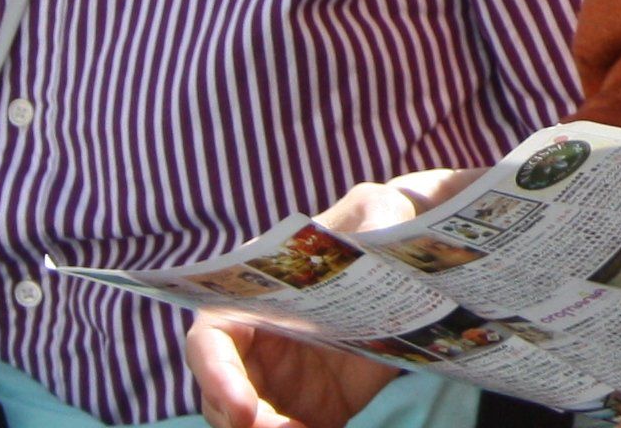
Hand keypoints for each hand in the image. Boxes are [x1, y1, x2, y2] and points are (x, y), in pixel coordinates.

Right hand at [187, 171, 475, 427]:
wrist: (410, 273)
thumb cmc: (376, 231)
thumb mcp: (379, 213)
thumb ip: (376, 215)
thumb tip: (377, 222)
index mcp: (250, 296)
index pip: (210, 341)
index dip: (217, 376)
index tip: (243, 406)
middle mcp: (253, 344)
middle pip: (222, 396)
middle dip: (240, 420)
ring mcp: (277, 381)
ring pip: (249, 422)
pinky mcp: (310, 409)